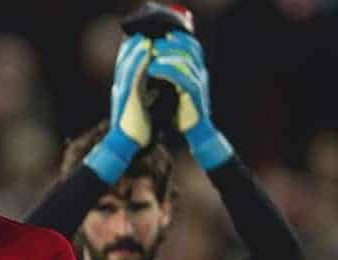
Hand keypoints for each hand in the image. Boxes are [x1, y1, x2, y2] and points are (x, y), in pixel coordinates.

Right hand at [85, 33, 153, 183]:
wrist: (126, 146)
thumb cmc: (136, 132)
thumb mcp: (142, 110)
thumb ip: (145, 98)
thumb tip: (153, 91)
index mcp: (124, 93)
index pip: (126, 70)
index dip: (132, 56)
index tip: (141, 43)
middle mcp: (120, 90)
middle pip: (124, 64)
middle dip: (132, 49)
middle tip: (140, 35)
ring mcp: (123, 93)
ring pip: (128, 66)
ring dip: (136, 50)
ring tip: (144, 38)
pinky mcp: (129, 96)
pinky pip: (134, 74)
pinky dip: (140, 61)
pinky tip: (146, 51)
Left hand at [148, 30, 232, 169]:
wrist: (196, 133)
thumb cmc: (182, 113)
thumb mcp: (175, 91)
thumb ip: (170, 77)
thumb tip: (154, 63)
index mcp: (196, 71)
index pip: (192, 47)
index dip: (179, 38)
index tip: (162, 34)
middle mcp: (200, 74)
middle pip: (190, 48)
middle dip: (172, 42)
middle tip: (154, 42)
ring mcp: (199, 83)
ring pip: (186, 60)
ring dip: (167, 54)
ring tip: (152, 53)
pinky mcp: (194, 94)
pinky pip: (181, 77)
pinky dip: (167, 70)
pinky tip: (153, 68)